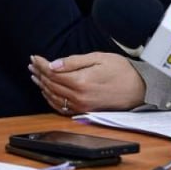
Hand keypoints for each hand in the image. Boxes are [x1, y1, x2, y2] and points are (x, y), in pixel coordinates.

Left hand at [28, 52, 144, 114]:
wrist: (139, 89)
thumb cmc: (121, 70)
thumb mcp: (98, 58)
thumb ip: (73, 62)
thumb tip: (53, 65)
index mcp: (81, 82)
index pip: (52, 73)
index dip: (41, 64)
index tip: (34, 57)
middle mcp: (79, 97)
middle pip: (51, 85)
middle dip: (39, 73)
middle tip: (32, 64)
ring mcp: (81, 107)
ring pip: (53, 96)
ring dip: (42, 85)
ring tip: (35, 75)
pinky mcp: (84, 112)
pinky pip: (60, 107)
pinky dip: (50, 98)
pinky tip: (47, 91)